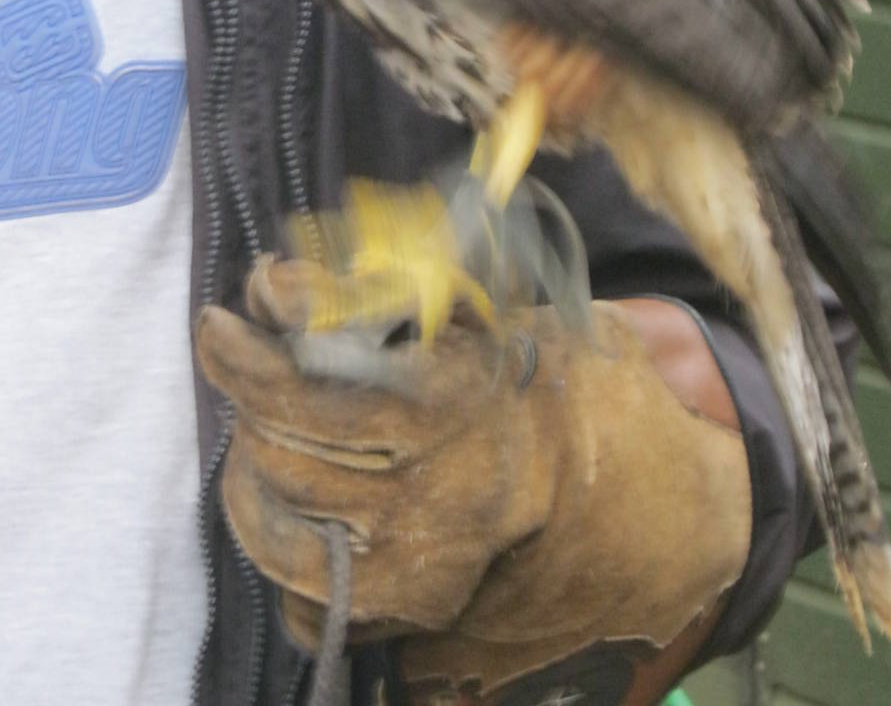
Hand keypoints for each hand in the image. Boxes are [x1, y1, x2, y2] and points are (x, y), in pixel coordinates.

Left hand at [196, 257, 750, 700]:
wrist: (660, 502)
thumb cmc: (583, 389)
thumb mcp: (513, 315)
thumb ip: (411, 295)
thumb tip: (302, 277)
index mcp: (459, 409)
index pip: (319, 379)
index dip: (260, 340)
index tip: (241, 302)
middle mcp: (432, 495)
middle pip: (287, 448)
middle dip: (244, 389)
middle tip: (230, 344)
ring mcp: (421, 565)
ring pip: (281, 526)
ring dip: (250, 465)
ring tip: (251, 422)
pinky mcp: (417, 612)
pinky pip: (309, 594)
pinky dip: (280, 544)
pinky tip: (283, 498)